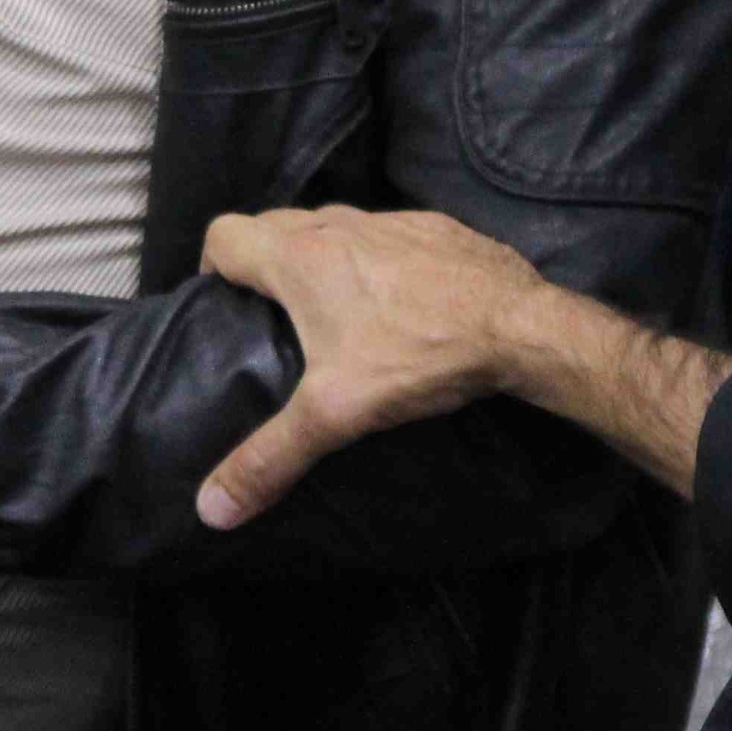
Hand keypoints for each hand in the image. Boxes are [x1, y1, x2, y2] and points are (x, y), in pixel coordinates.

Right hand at [192, 206, 551, 530]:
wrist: (520, 325)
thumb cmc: (419, 356)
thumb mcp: (334, 413)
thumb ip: (268, 459)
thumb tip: (211, 510)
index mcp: (302, 256)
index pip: (224, 235)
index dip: (212, 268)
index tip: (222, 309)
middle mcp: (340, 223)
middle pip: (273, 226)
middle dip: (261, 265)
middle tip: (267, 321)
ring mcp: (391, 220)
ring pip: (331, 227)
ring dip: (318, 260)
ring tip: (327, 316)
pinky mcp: (435, 227)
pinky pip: (383, 236)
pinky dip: (373, 261)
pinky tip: (394, 304)